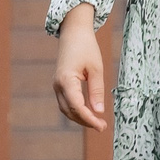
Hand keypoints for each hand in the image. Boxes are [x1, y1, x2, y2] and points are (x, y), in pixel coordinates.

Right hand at [51, 4, 108, 131]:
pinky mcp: (59, 84)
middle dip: (85, 121)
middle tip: (102, 127)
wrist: (73, 32)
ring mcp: (57, 85)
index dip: (89, 119)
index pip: (77, 106)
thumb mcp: (96, 68)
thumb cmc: (86, 47)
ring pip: (66, 109)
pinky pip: (66, 102)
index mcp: (66, 80)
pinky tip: (89, 112)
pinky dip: (76, 110)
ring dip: (80, 117)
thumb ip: (97, 90)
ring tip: (97, 122)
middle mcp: (58, 85)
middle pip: (70, 111)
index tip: (102, 126)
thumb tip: (98, 111)